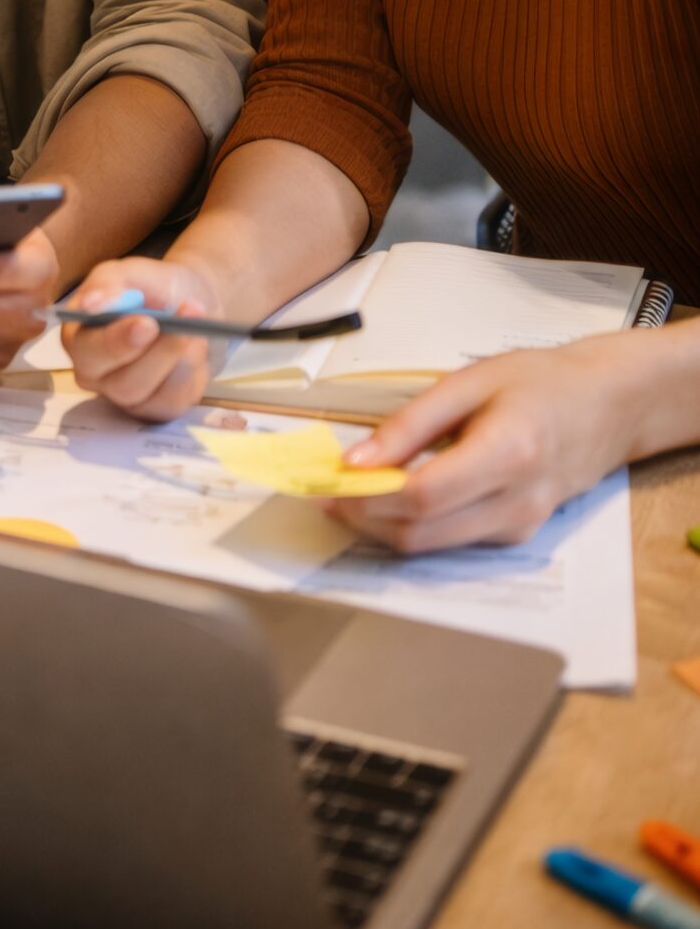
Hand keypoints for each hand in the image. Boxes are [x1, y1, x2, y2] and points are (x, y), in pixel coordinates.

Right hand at [62, 255, 221, 419]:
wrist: (191, 302)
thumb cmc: (153, 287)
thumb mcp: (130, 272)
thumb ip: (107, 283)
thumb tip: (89, 304)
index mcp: (79, 337)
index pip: (88, 351)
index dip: (117, 342)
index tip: (148, 323)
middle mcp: (95, 373)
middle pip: (121, 384)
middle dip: (157, 355)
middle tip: (183, 328)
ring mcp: (124, 395)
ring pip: (152, 395)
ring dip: (179, 359)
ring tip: (194, 328)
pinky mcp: (154, 408)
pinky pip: (174, 402)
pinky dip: (191, 373)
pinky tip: (194, 349)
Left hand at [324, 337, 640, 552]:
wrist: (606, 407)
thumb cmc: (538, 383)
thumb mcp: (470, 382)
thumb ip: (412, 423)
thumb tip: (357, 459)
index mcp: (507, 453)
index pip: (423, 495)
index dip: (367, 495)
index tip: (326, 481)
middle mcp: (515, 502)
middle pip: (421, 532)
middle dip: (362, 517)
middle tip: (322, 493)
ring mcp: (518, 526)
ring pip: (430, 546)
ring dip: (380, 527)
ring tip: (344, 495)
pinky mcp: (514, 535)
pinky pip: (449, 541)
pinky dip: (410, 526)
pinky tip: (388, 499)